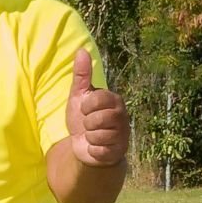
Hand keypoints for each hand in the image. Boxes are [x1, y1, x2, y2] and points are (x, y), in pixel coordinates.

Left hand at [65, 48, 128, 166]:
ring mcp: (122, 134)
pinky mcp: (118, 152)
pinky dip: (93, 150)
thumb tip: (81, 50)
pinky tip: (97, 147)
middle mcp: (122, 116)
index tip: (86, 110)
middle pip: (96, 119)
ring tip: (93, 136)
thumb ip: (81, 75)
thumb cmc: (83, 118)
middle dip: (87, 124)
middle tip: (89, 125)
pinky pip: (99, 150)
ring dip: (89, 137)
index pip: (96, 100)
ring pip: (97, 135)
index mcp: (114, 100)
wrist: (84, 145)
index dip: (85, 107)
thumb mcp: (79, 95)